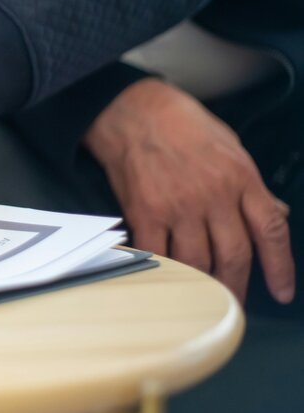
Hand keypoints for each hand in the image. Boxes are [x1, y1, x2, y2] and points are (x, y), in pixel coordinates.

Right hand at [85, 78, 293, 304]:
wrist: (131, 110)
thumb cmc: (179, 122)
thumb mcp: (231, 145)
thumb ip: (252, 184)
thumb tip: (274, 213)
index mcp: (240, 177)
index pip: (270, 230)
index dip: (280, 267)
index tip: (282, 291)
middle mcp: (213, 196)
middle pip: (235, 255)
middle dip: (238, 285)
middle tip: (237, 302)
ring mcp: (178, 207)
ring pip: (198, 262)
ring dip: (203, 284)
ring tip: (203, 295)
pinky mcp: (145, 213)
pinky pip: (160, 254)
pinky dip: (166, 270)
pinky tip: (169, 279)